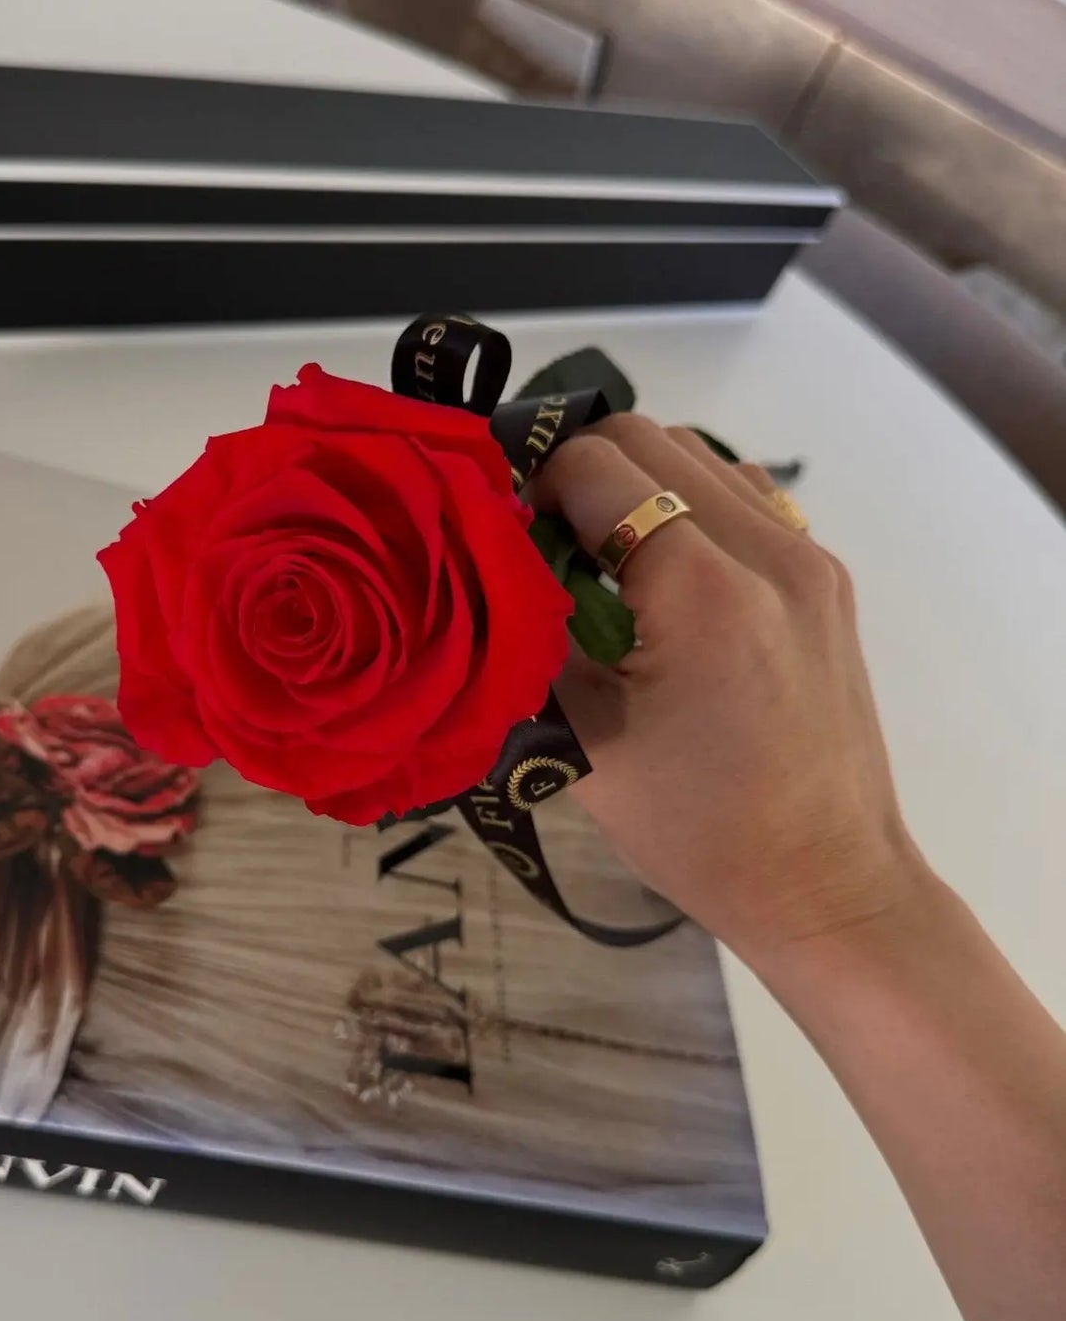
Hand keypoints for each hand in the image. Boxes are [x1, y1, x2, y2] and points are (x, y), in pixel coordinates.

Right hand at [533, 414, 930, 966]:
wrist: (826, 883)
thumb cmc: (697, 831)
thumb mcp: (583, 739)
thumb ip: (532, 633)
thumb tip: (493, 560)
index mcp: (702, 589)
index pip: (595, 465)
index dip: (532, 487)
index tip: (509, 542)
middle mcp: (768, 548)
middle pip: (648, 437)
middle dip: (579, 475)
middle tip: (546, 547)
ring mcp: (809, 556)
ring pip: (699, 457)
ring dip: (638, 487)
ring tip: (604, 562)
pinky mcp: (827, 576)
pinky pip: (743, 496)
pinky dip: (689, 509)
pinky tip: (665, 578)